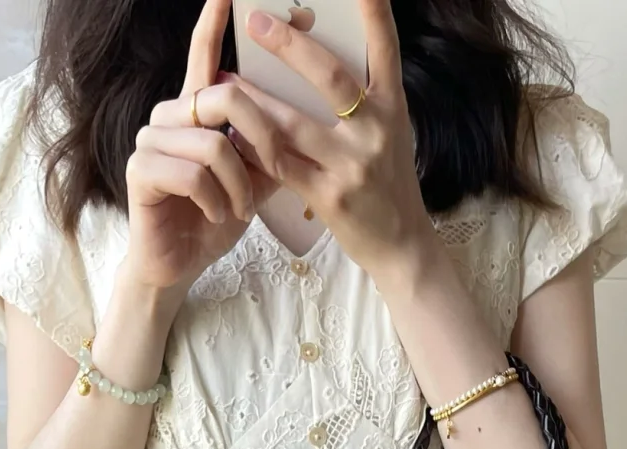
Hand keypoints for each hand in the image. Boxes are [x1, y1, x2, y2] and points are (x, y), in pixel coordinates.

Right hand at [123, 0, 271, 293]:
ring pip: (213, 143)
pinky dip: (216, 201)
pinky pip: (193, 174)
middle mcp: (170, 115)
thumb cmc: (217, 219)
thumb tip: (309, 114)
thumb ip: (272, 145)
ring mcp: (150, 139)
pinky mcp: (140, 170)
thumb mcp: (255, 179)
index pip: (205, 55)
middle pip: (224, 95)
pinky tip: (218, 217)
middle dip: (260, 137)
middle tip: (272, 172)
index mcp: (197, 110)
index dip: (213, 23)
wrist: (179, 265)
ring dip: (238, 185)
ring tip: (240, 210)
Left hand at [224, 0, 438, 278]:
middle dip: (289, 45)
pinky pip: (281, 165)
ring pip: (293, 124)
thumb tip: (312, 59)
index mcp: (393, 107)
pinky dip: (254, 147)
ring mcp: (352, 166)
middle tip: (255, 20)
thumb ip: (362, 99)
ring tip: (225, 80)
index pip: (385, 48)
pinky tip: (233, 130)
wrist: (401, 247)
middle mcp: (376, 131)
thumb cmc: (388, 182)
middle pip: (329, 76)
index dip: (374, 10)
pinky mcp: (329, 198)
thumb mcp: (389, 133)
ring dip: (255, 99)